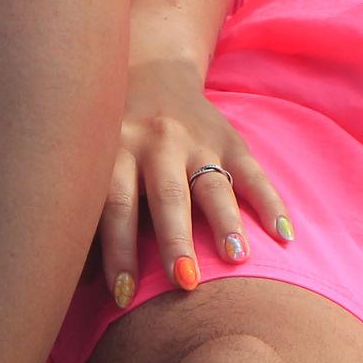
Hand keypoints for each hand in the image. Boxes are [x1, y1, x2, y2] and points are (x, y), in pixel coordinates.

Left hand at [101, 58, 291, 308]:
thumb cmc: (114, 136)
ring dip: (225, 222)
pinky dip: (271, 203)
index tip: (124, 294)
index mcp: (117, 150)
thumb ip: (94, 207)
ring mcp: (197, 140)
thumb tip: (77, 281)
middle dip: (175, 240)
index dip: (118, 251)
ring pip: (212, 184)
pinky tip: (284, 234)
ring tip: (237, 258)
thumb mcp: (97, 158)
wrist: (152, 67)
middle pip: (167, 197)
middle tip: (185, 280)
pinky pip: (254, 173)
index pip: (117, 205)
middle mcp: (156, 142)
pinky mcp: (230, 139)